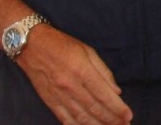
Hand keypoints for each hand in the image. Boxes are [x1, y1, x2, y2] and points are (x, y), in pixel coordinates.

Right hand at [17, 25, 132, 124]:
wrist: (32, 46)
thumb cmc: (62, 44)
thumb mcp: (87, 50)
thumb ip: (103, 71)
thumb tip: (116, 91)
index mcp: (82, 70)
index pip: (104, 95)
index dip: (118, 108)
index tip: (128, 116)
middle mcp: (71, 86)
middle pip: (95, 109)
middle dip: (112, 120)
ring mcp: (59, 96)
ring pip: (82, 118)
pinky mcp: (50, 101)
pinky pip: (65, 119)